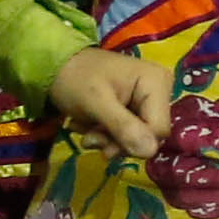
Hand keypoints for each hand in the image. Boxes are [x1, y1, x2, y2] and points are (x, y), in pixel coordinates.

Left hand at [50, 46, 168, 165]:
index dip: (132, 142)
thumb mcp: (95, 102)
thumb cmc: (75, 78)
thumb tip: (150, 151)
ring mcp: (149, 100)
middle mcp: (160, 90)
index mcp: (156, 82)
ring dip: (109, 141)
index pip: (158, 130)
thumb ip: (122, 126)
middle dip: (116, 142)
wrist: (58, 66)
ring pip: (138, 139)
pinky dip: (107, 136)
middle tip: (89, 137)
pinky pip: (130, 134)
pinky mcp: (137, 108)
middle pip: (149, 136)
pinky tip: (91, 125)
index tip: (101, 142)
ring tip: (86, 130)